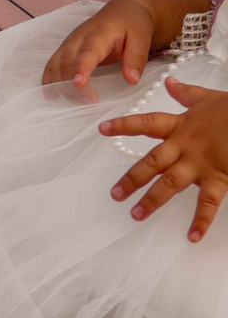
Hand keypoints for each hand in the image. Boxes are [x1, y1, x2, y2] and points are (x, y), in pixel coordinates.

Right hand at [46, 0, 171, 98]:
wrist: (123, 10)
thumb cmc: (133, 24)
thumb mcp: (142, 38)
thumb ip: (136, 59)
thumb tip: (131, 80)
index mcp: (99, 33)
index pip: (87, 52)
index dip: (81, 68)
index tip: (79, 83)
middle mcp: (78, 37)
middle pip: (66, 61)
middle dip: (72, 84)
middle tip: (89, 102)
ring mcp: (69, 43)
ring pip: (55, 64)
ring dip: (59, 84)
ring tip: (74, 102)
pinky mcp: (65, 49)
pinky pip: (51, 65)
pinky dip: (49, 80)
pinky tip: (52, 94)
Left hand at [103, 77, 227, 240]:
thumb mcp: (210, 98)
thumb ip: (187, 93)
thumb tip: (170, 81)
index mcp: (181, 125)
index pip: (147, 124)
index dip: (124, 126)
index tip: (101, 130)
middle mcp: (186, 146)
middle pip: (152, 162)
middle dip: (132, 178)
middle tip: (115, 195)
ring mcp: (201, 164)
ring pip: (172, 183)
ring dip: (153, 200)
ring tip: (136, 214)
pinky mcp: (219, 177)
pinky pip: (209, 202)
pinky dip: (201, 220)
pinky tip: (192, 236)